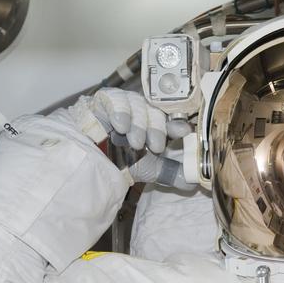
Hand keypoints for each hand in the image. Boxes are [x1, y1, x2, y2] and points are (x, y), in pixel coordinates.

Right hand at [65, 89, 190, 183]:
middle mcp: (142, 112)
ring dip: (138, 124)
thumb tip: (193, 183)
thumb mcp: (148, 168)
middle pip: (154, 112)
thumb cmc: (120, 160)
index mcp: (155, 125)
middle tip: (155, 146)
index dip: (176, 125)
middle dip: (156, 129)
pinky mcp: (106, 99)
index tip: (184, 131)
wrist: (90, 158)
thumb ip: (170, 172)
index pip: (169, 120)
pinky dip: (120, 112)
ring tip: (135, 141)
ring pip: (137, 105)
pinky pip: (115, 99)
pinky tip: (119, 125)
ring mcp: (125, 104)